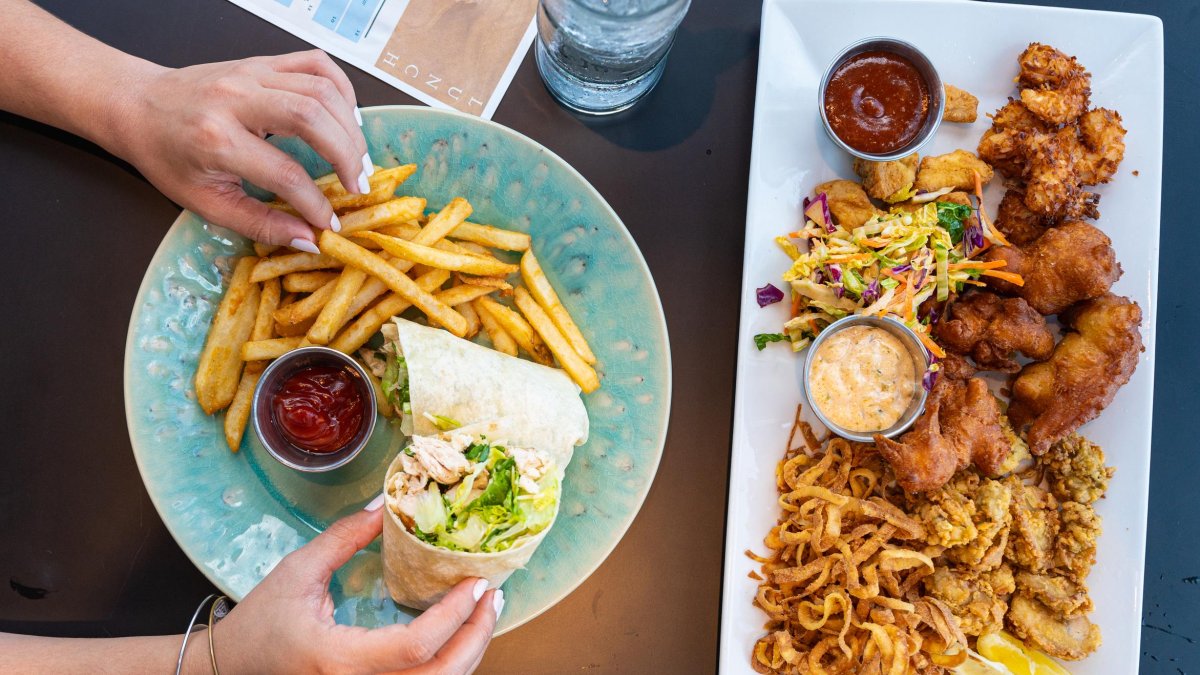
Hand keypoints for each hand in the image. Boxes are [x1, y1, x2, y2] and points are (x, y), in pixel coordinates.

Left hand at [112, 50, 370, 249]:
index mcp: (217, 139)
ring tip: (357, 158)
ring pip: (321, 89)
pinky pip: (316, 64)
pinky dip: (342, 89)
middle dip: (347, 156)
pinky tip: (346, 117)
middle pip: (312, 117)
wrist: (136, 106)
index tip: (329, 223)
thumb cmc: (166, 156)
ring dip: (350, 127)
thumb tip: (308, 240)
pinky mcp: (261, 62)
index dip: (316, 204)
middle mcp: (236, 98)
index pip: (286, 173)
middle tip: (358, 185)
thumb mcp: (205, 202)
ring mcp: (251, 73)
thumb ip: (260, 224)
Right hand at [212, 503, 501, 674]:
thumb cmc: (259, 623)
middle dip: (477, 637)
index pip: (414, 648)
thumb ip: (343, 538)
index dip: (454, 617)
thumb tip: (384, 505)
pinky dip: (449, 665)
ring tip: (484, 612)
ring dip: (470, 653)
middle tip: (493, 596)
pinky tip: (460, 636)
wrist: (230, 670)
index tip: (476, 583)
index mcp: (338, 660)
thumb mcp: (297, 571)